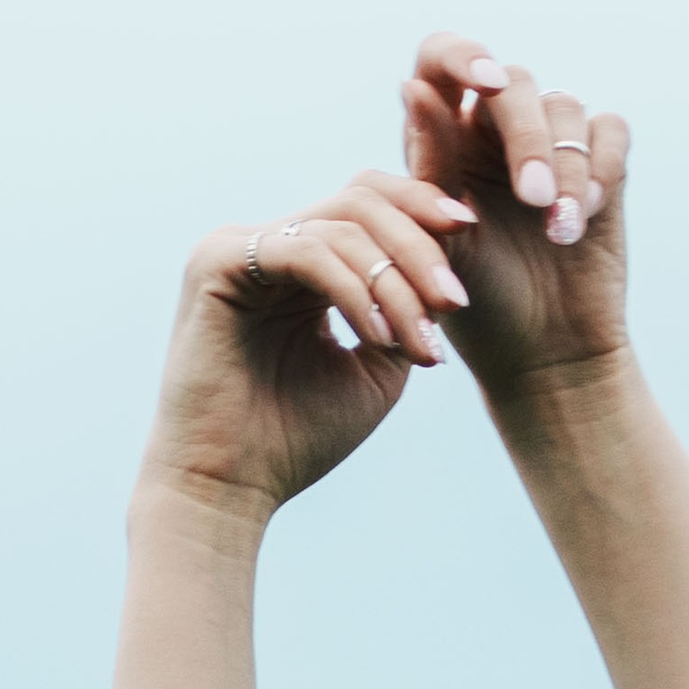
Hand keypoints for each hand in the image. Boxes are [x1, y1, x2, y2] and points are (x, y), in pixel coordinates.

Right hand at [141, 171, 478, 519]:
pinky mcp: (215, 262)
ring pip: (341, 227)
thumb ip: (406, 315)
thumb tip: (444, 274)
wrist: (229, 486)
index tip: (473, 232)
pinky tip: (375, 337)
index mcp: (303, 263)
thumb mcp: (376, 370)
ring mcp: (238, 247)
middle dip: (419, 247)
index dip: (421, 207)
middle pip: (361, 201)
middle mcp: (269, 245)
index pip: (368, 205)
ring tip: (420, 343)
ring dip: (395, 285)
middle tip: (455, 301)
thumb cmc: (297, 439)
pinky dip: (353, 290)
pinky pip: (307, 252)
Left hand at [400, 36, 630, 397]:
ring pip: (565, 107)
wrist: (544, 356)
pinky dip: (602, 168)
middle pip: (514, 83)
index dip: (462, 56)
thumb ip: (432, 163)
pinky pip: (610, 130)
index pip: (442, 61)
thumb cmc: (479, 307)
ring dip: (568, 168)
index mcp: (443, 138)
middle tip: (532, 200)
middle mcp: (495, 132)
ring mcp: (551, 148)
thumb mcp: (443, 241)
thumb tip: (412, 85)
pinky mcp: (601, 167)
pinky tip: (587, 217)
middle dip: (528, 138)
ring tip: (560, 232)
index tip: (484, 83)